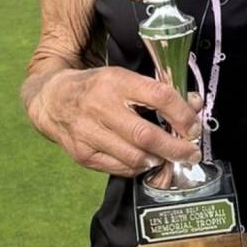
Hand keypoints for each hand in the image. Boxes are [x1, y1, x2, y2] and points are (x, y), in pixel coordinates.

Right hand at [27, 66, 203, 177]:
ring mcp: (88, 133)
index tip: (194, 126)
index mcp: (116, 81)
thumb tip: (194, 107)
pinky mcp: (82, 154)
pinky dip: (139, 167)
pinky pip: (120, 168)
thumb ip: (157, 92)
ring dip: (159, 160)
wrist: (52, 99)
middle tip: (191, 152)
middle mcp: (100, 107)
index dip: (182, 114)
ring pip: (134, 156)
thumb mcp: (124, 78)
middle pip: (146, 135)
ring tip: (169, 156)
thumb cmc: (97, 87)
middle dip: (176, 147)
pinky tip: (146, 160)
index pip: (159, 96)